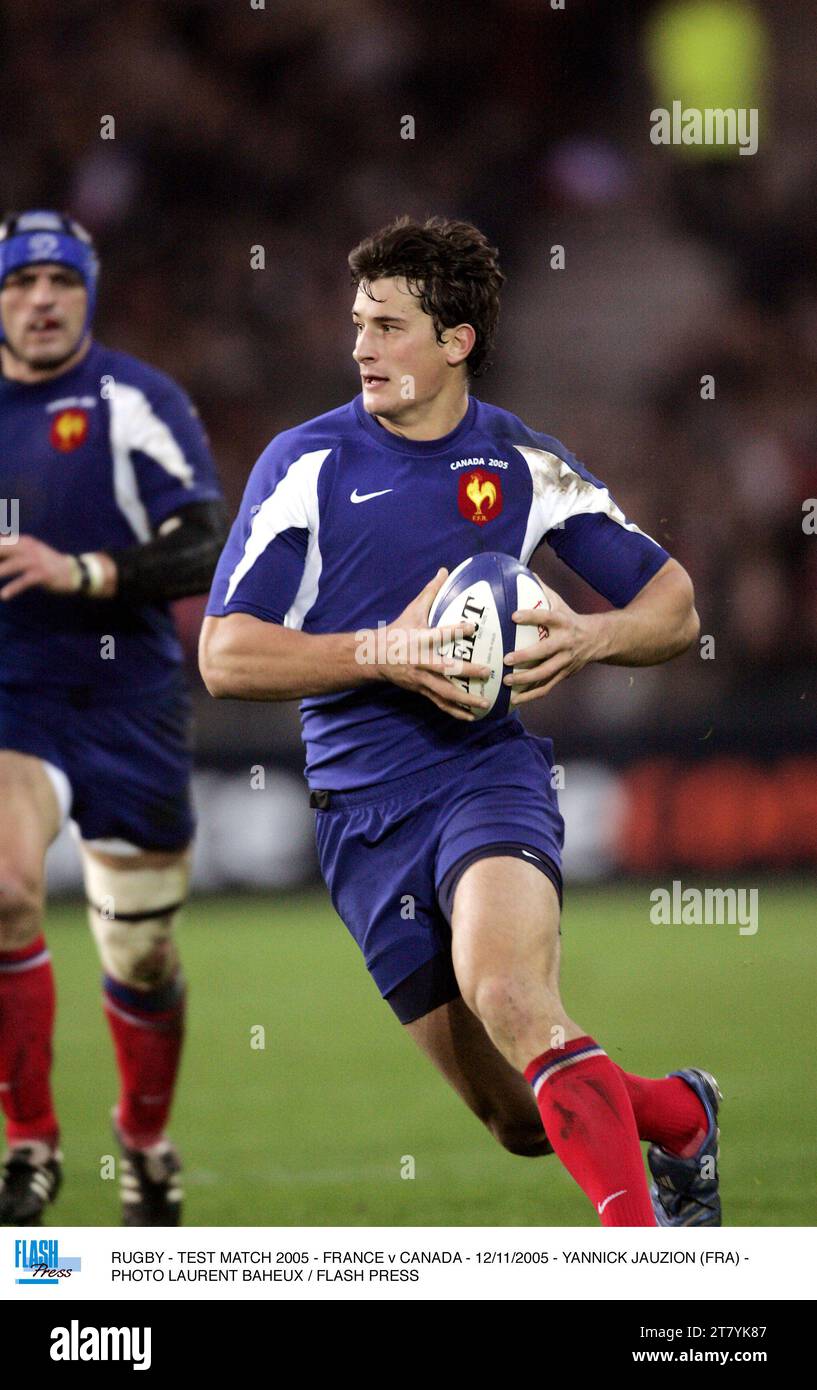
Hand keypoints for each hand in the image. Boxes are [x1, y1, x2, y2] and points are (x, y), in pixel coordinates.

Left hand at [0, 535, 80, 599]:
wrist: (73, 572)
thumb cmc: (46, 563)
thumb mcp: (28, 552)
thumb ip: (11, 549)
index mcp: (21, 541)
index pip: (0, 542)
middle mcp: (27, 548)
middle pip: (2, 550)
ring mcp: (35, 561)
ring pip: (11, 565)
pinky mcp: (42, 574)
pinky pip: (25, 581)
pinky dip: (13, 588)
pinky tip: (4, 596)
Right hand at [377, 568, 492, 720]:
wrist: (373, 657)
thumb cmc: (398, 631)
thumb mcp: (412, 610)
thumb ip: (431, 593)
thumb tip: (445, 570)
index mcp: (419, 640)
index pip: (438, 634)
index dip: (455, 630)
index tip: (473, 627)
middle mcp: (420, 661)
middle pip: (444, 669)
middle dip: (466, 672)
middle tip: (487, 672)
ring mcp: (420, 679)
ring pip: (444, 692)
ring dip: (464, 699)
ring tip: (485, 703)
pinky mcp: (421, 690)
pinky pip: (440, 703)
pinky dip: (456, 711)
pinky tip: (472, 717)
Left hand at [503, 589, 601, 705]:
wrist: (599, 640)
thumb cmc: (571, 619)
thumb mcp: (560, 603)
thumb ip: (541, 591)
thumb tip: (521, 573)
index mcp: (564, 623)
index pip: (547, 617)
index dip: (531, 616)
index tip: (514, 615)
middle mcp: (566, 644)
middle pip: (546, 652)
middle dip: (526, 657)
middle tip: (506, 659)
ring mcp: (566, 662)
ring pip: (546, 674)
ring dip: (526, 680)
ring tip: (507, 682)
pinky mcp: (564, 675)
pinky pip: (546, 688)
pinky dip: (530, 695)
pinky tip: (514, 700)